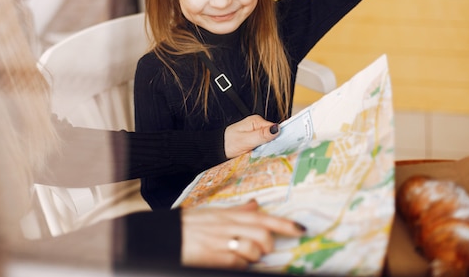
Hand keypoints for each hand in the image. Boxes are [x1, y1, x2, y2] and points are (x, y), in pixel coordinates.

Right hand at [181, 200, 305, 268]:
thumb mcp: (213, 213)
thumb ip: (238, 211)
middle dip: (266, 246)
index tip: (301, 229)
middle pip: (263, 236)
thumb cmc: (189, 226)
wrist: (167, 237)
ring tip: (237, 254)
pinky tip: (227, 260)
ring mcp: (224, 243)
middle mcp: (229, 226)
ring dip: (251, 257)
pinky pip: (240, 265)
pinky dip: (239, 265)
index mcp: (229, 214)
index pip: (263, 217)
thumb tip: (256, 204)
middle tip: (258, 248)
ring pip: (254, 252)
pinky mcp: (219, 259)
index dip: (285, 224)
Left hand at [224, 114, 279, 158]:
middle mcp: (257, 125)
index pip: (275, 128)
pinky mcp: (255, 141)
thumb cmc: (228, 144)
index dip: (277, 139)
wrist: (218, 150)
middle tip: (266, 152)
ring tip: (260, 154)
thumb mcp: (246, 140)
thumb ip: (262, 135)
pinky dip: (262, 151)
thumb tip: (277, 128)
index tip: (275, 147)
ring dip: (267, 149)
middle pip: (273, 135)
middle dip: (272, 145)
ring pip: (269, 142)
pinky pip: (264, 146)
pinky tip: (258, 155)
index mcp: (256, 121)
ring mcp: (256, 133)